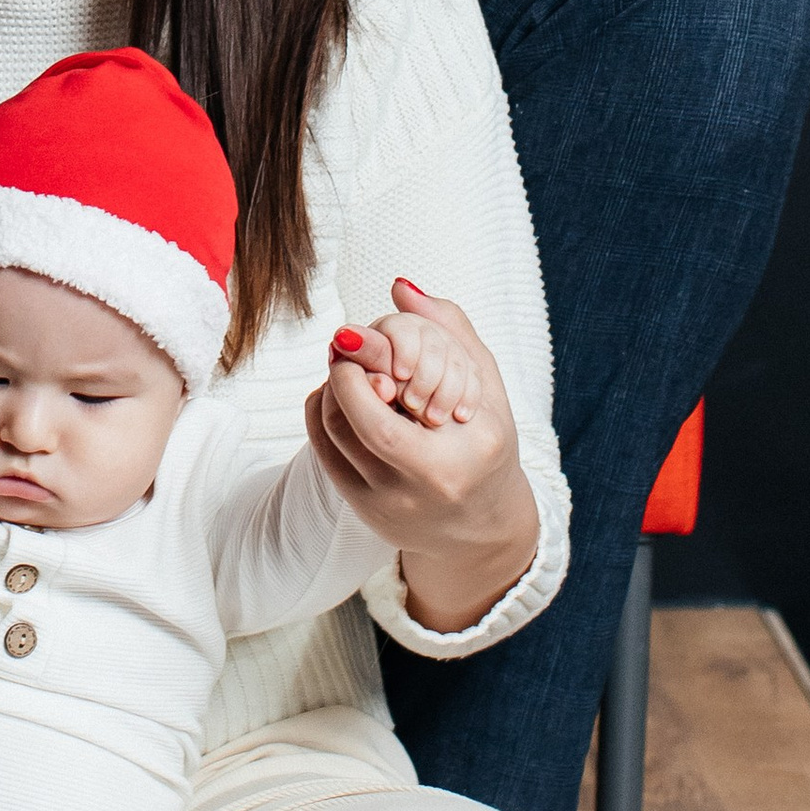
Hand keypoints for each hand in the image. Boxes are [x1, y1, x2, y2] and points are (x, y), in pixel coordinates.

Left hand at [306, 278, 538, 633]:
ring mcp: (388, 504)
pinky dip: (324, 411)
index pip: (384, 414)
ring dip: (333, 388)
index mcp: (460, 455)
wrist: (480, 524)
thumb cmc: (486, 442)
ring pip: (333, 431)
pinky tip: (344, 395)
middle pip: (351, 420)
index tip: (361, 338)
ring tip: (354, 369)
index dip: (361, 367)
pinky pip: (324, 450)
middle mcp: (421, 488)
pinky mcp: (364, 510)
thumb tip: (399, 286)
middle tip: (350, 348)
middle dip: (344, 373)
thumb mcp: (485, 383)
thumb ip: (449, 328)